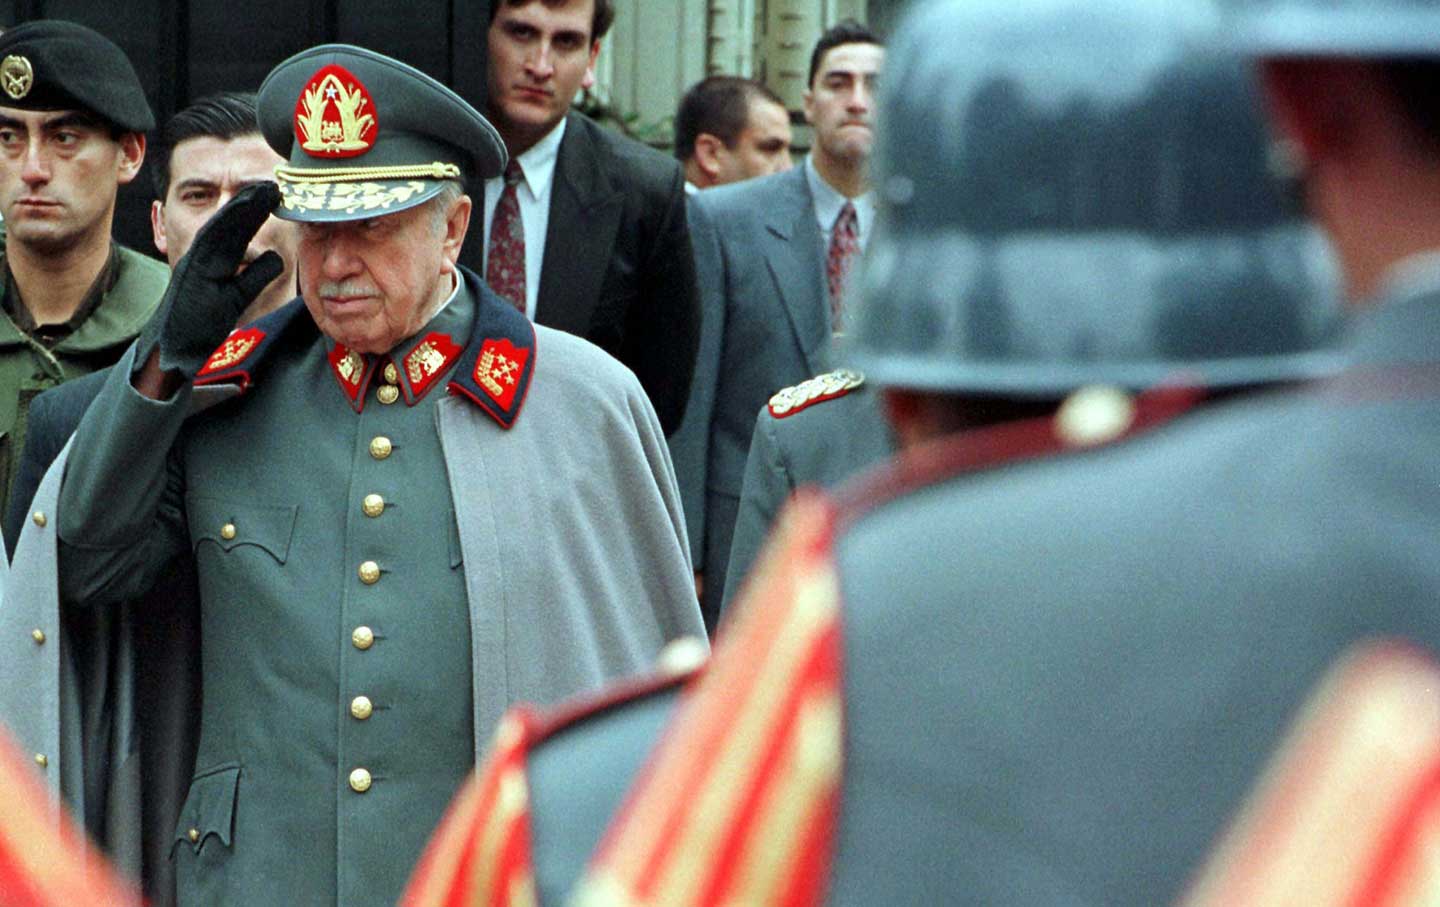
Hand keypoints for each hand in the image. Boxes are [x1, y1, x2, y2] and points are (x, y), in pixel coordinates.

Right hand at [140, 182, 284, 378]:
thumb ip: (254, 276)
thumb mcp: (237, 296)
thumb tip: (276, 257)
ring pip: (219, 226)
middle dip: (252, 201)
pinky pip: (207, 242)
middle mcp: (203, 255)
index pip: (239, 230)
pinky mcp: (189, 270)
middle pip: (231, 222)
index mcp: (215, 259)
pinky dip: (222, 224)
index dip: (257, 211)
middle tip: (274, 183)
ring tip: (262, 189)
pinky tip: (239, 209)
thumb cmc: (201, 325)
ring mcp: (194, 260)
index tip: (278, 195)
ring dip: (240, 206)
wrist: (173, 350)